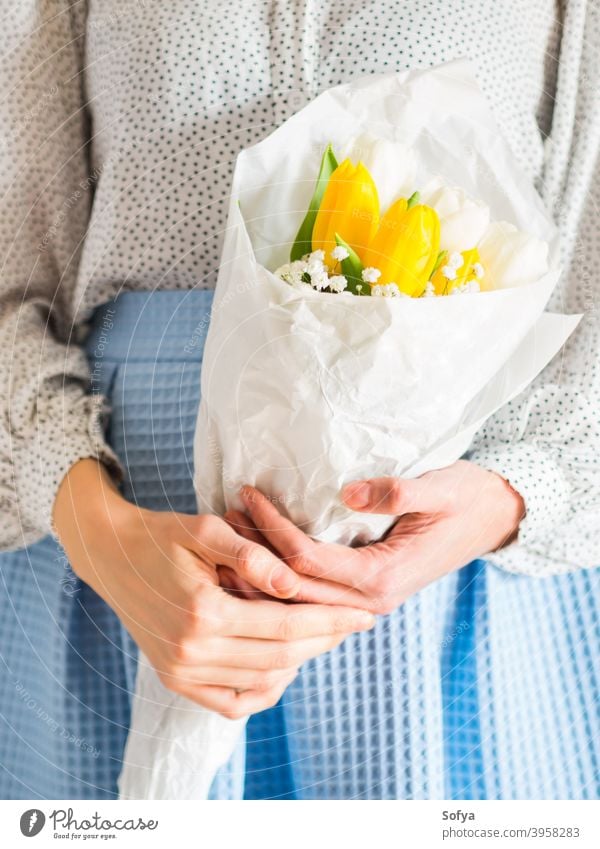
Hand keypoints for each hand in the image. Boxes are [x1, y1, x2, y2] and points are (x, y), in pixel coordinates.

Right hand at [53, 460, 374, 717]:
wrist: (111, 556)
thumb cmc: (162, 535)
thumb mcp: (206, 529)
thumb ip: (252, 556)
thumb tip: (295, 584)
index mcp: (203, 612)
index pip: (287, 625)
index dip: (331, 620)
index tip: (364, 614)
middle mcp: (192, 651)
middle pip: (280, 657)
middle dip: (325, 641)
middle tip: (354, 623)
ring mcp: (181, 672)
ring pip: (262, 681)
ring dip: (300, 662)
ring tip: (325, 636)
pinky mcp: (175, 680)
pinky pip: (231, 702)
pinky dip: (265, 688)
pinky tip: (285, 664)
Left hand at [227, 461, 524, 614]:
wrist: (492, 518)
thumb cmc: (466, 499)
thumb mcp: (439, 489)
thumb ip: (398, 492)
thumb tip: (350, 492)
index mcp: (383, 578)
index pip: (308, 560)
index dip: (273, 529)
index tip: (246, 494)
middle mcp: (371, 598)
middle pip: (294, 587)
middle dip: (255, 555)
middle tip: (220, 519)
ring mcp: (367, 599)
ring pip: (299, 598)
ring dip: (262, 572)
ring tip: (226, 538)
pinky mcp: (364, 590)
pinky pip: (312, 594)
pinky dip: (281, 579)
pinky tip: (256, 558)